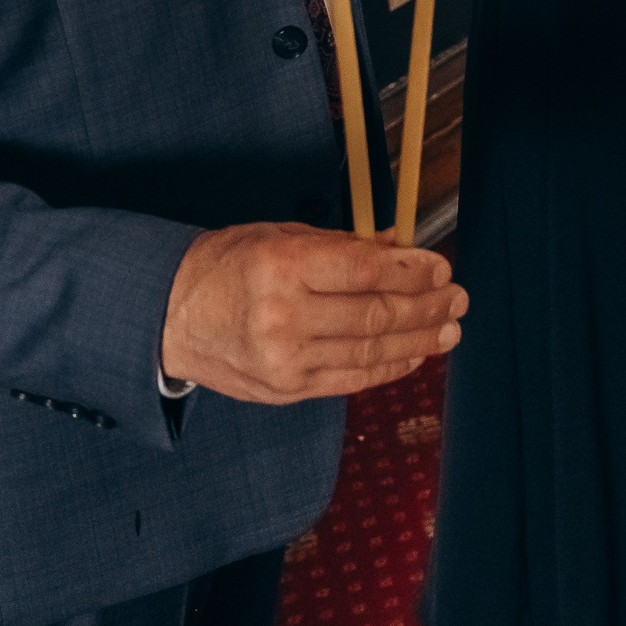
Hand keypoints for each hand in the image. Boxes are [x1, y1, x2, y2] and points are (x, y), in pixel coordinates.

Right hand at [160, 223, 464, 404]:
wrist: (167, 316)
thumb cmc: (227, 265)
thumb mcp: (281, 235)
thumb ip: (343, 244)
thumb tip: (400, 245)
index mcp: (282, 266)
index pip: (366, 271)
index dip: (413, 272)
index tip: (442, 268)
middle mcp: (284, 316)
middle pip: (375, 315)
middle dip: (426, 307)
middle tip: (458, 299)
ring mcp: (285, 359)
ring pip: (370, 352)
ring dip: (419, 340)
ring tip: (449, 329)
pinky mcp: (286, 390)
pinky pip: (352, 380)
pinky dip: (389, 368)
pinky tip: (415, 354)